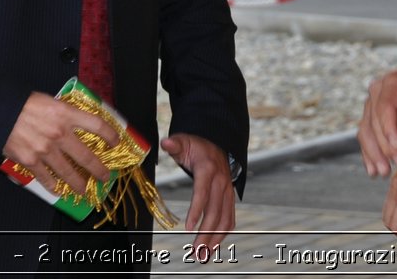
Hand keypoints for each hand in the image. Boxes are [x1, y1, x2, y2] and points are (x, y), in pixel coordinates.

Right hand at [3, 92, 118, 194]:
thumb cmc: (23, 103)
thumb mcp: (50, 101)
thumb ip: (65, 113)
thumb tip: (78, 123)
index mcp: (66, 113)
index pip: (97, 125)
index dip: (110, 135)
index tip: (116, 142)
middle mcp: (60, 133)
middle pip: (86, 156)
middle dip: (99, 169)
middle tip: (106, 176)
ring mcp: (45, 150)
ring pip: (68, 172)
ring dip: (79, 183)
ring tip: (84, 189)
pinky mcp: (31, 161)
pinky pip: (46, 178)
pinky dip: (53, 186)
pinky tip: (59, 190)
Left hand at [162, 134, 235, 256]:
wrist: (216, 141)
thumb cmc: (195, 144)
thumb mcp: (183, 140)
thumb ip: (175, 144)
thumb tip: (166, 143)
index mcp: (208, 168)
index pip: (202, 192)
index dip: (196, 210)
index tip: (188, 227)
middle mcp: (221, 181)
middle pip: (214, 211)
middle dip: (205, 233)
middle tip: (195, 251)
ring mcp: (227, 190)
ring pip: (224, 218)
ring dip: (215, 239)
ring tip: (204, 255)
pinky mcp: (229, 196)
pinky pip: (230, 217)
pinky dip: (223, 233)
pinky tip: (213, 245)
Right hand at [358, 61, 396, 176]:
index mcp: (393, 82)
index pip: (385, 106)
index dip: (388, 128)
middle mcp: (377, 92)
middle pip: (374, 121)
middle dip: (385, 146)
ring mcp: (372, 104)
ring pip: (366, 131)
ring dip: (374, 153)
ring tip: (384, 172)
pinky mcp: (371, 117)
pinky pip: (366, 136)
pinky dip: (368, 153)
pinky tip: (372, 170)